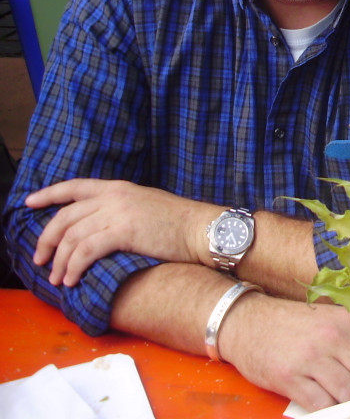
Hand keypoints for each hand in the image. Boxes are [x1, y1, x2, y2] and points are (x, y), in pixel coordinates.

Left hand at [25, 179, 217, 285]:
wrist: (202, 228)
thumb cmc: (180, 223)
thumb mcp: (146, 205)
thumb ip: (121, 210)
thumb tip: (100, 228)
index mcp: (118, 187)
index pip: (74, 187)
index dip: (48, 194)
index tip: (29, 203)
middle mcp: (114, 196)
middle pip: (65, 217)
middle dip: (47, 240)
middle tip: (40, 260)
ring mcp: (118, 212)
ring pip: (72, 237)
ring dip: (60, 261)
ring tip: (58, 279)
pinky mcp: (123, 231)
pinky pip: (86, 251)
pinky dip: (74, 267)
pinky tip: (73, 280)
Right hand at [220, 294, 349, 411]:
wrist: (248, 322)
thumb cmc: (295, 324)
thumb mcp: (332, 319)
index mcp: (349, 319)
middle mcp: (333, 337)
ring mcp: (312, 358)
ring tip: (346, 398)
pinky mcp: (291, 378)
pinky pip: (323, 405)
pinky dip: (331, 411)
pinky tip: (328, 405)